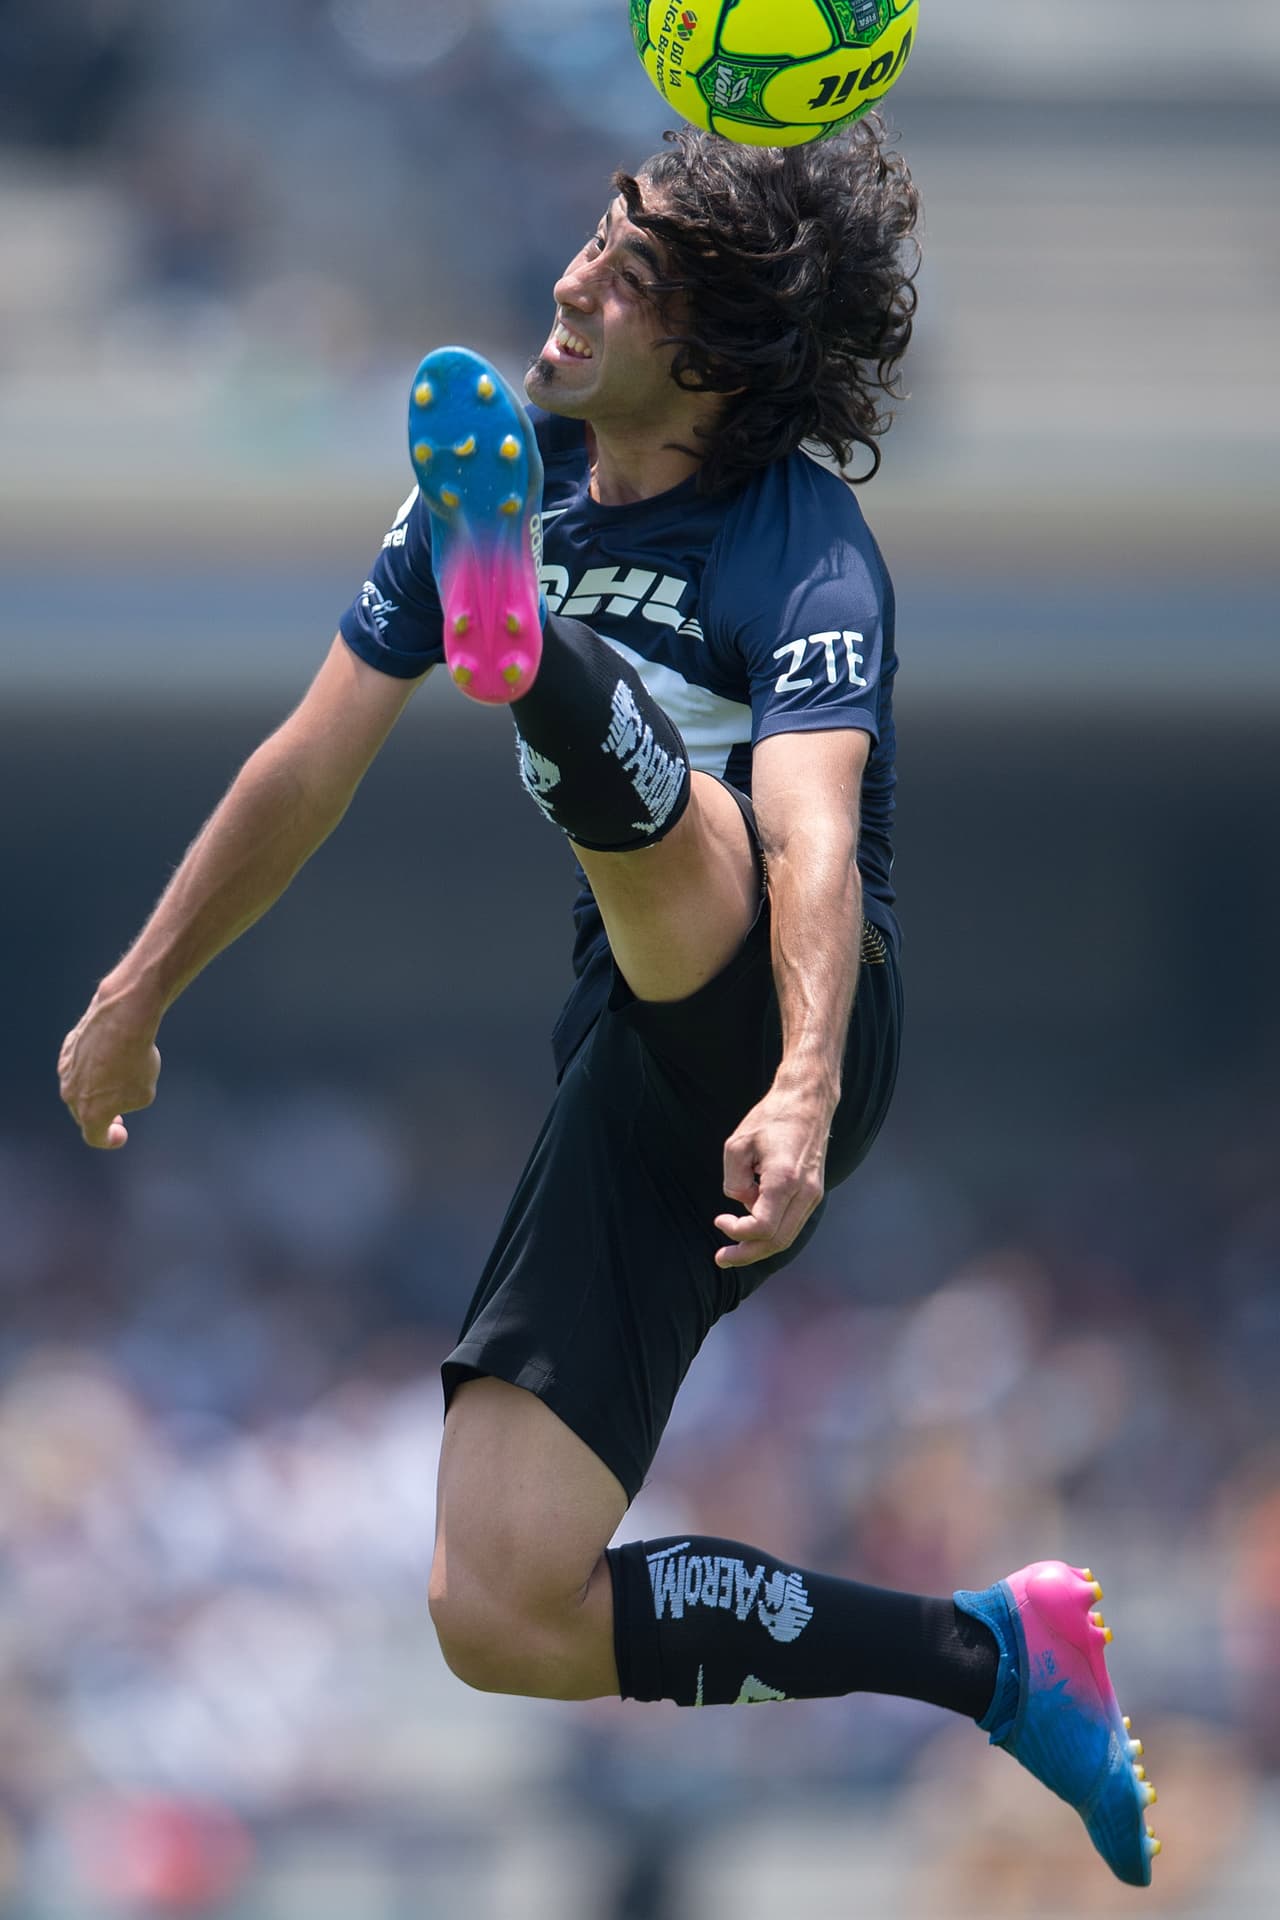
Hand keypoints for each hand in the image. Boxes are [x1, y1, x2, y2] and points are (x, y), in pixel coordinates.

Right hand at [58, 993, 161, 1148]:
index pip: (95, 1137)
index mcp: (90, 1114)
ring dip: (95, 1090)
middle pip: (84, 1113)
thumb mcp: (144, 1093)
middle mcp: (71, 1096)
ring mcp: (66, 1072)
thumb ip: (127, 1103)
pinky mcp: (67, 1050)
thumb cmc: (137, 1061)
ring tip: (117, 1082)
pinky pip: (78, 1066)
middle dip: (100, 1115)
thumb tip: (115, 1095)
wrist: (121, 1021)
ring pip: (79, 1088)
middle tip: (117, 1114)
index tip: (120, 1134)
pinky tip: (109, 1059)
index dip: (109, 1139)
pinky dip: (91, 1068)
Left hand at [714, 1084, 831, 1269]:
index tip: (718, 1219)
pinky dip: (772, 1232)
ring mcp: (813, 1194)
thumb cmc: (770, 1118)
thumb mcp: (737, 1145)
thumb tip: (742, 1203)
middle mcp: (805, 1192)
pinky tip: (751, 1228)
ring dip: (760, 1246)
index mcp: (785, 1180)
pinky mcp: (814, 1192)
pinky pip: (792, 1223)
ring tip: (733, 1249)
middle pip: (778, 1242)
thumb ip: (734, 1181)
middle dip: (747, 1254)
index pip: (762, 1227)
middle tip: (722, 1259)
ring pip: (788, 1236)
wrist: (807, 1101)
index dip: (736, 1232)